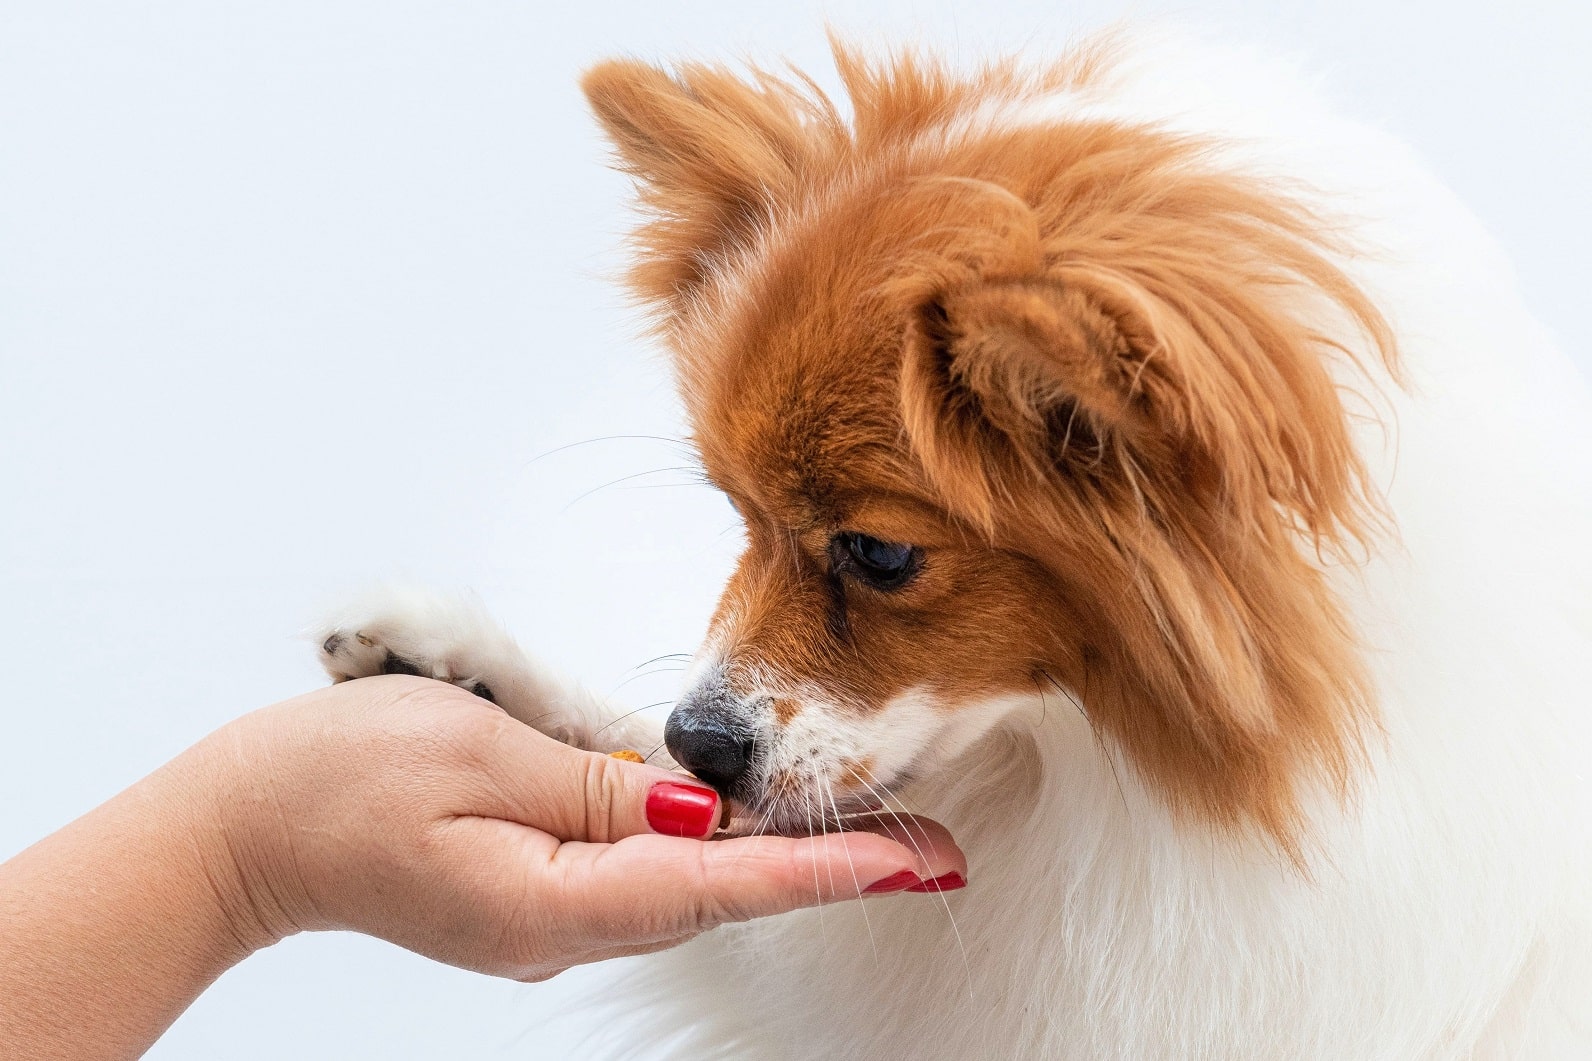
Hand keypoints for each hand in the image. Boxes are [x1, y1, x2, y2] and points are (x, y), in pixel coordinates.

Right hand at [197, 675, 964, 981]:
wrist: (245, 825)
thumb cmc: (336, 777)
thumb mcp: (476, 751)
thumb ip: (600, 780)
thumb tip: (701, 803)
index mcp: (554, 899)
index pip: (720, 880)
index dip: (825, 866)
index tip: (913, 862)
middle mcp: (566, 925)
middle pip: (723, 890)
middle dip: (829, 864)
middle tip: (929, 844)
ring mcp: (553, 916)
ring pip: (691, 883)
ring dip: (779, 855)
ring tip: (873, 833)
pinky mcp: (540, 889)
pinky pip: (645, 868)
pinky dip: (711, 847)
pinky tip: (753, 821)